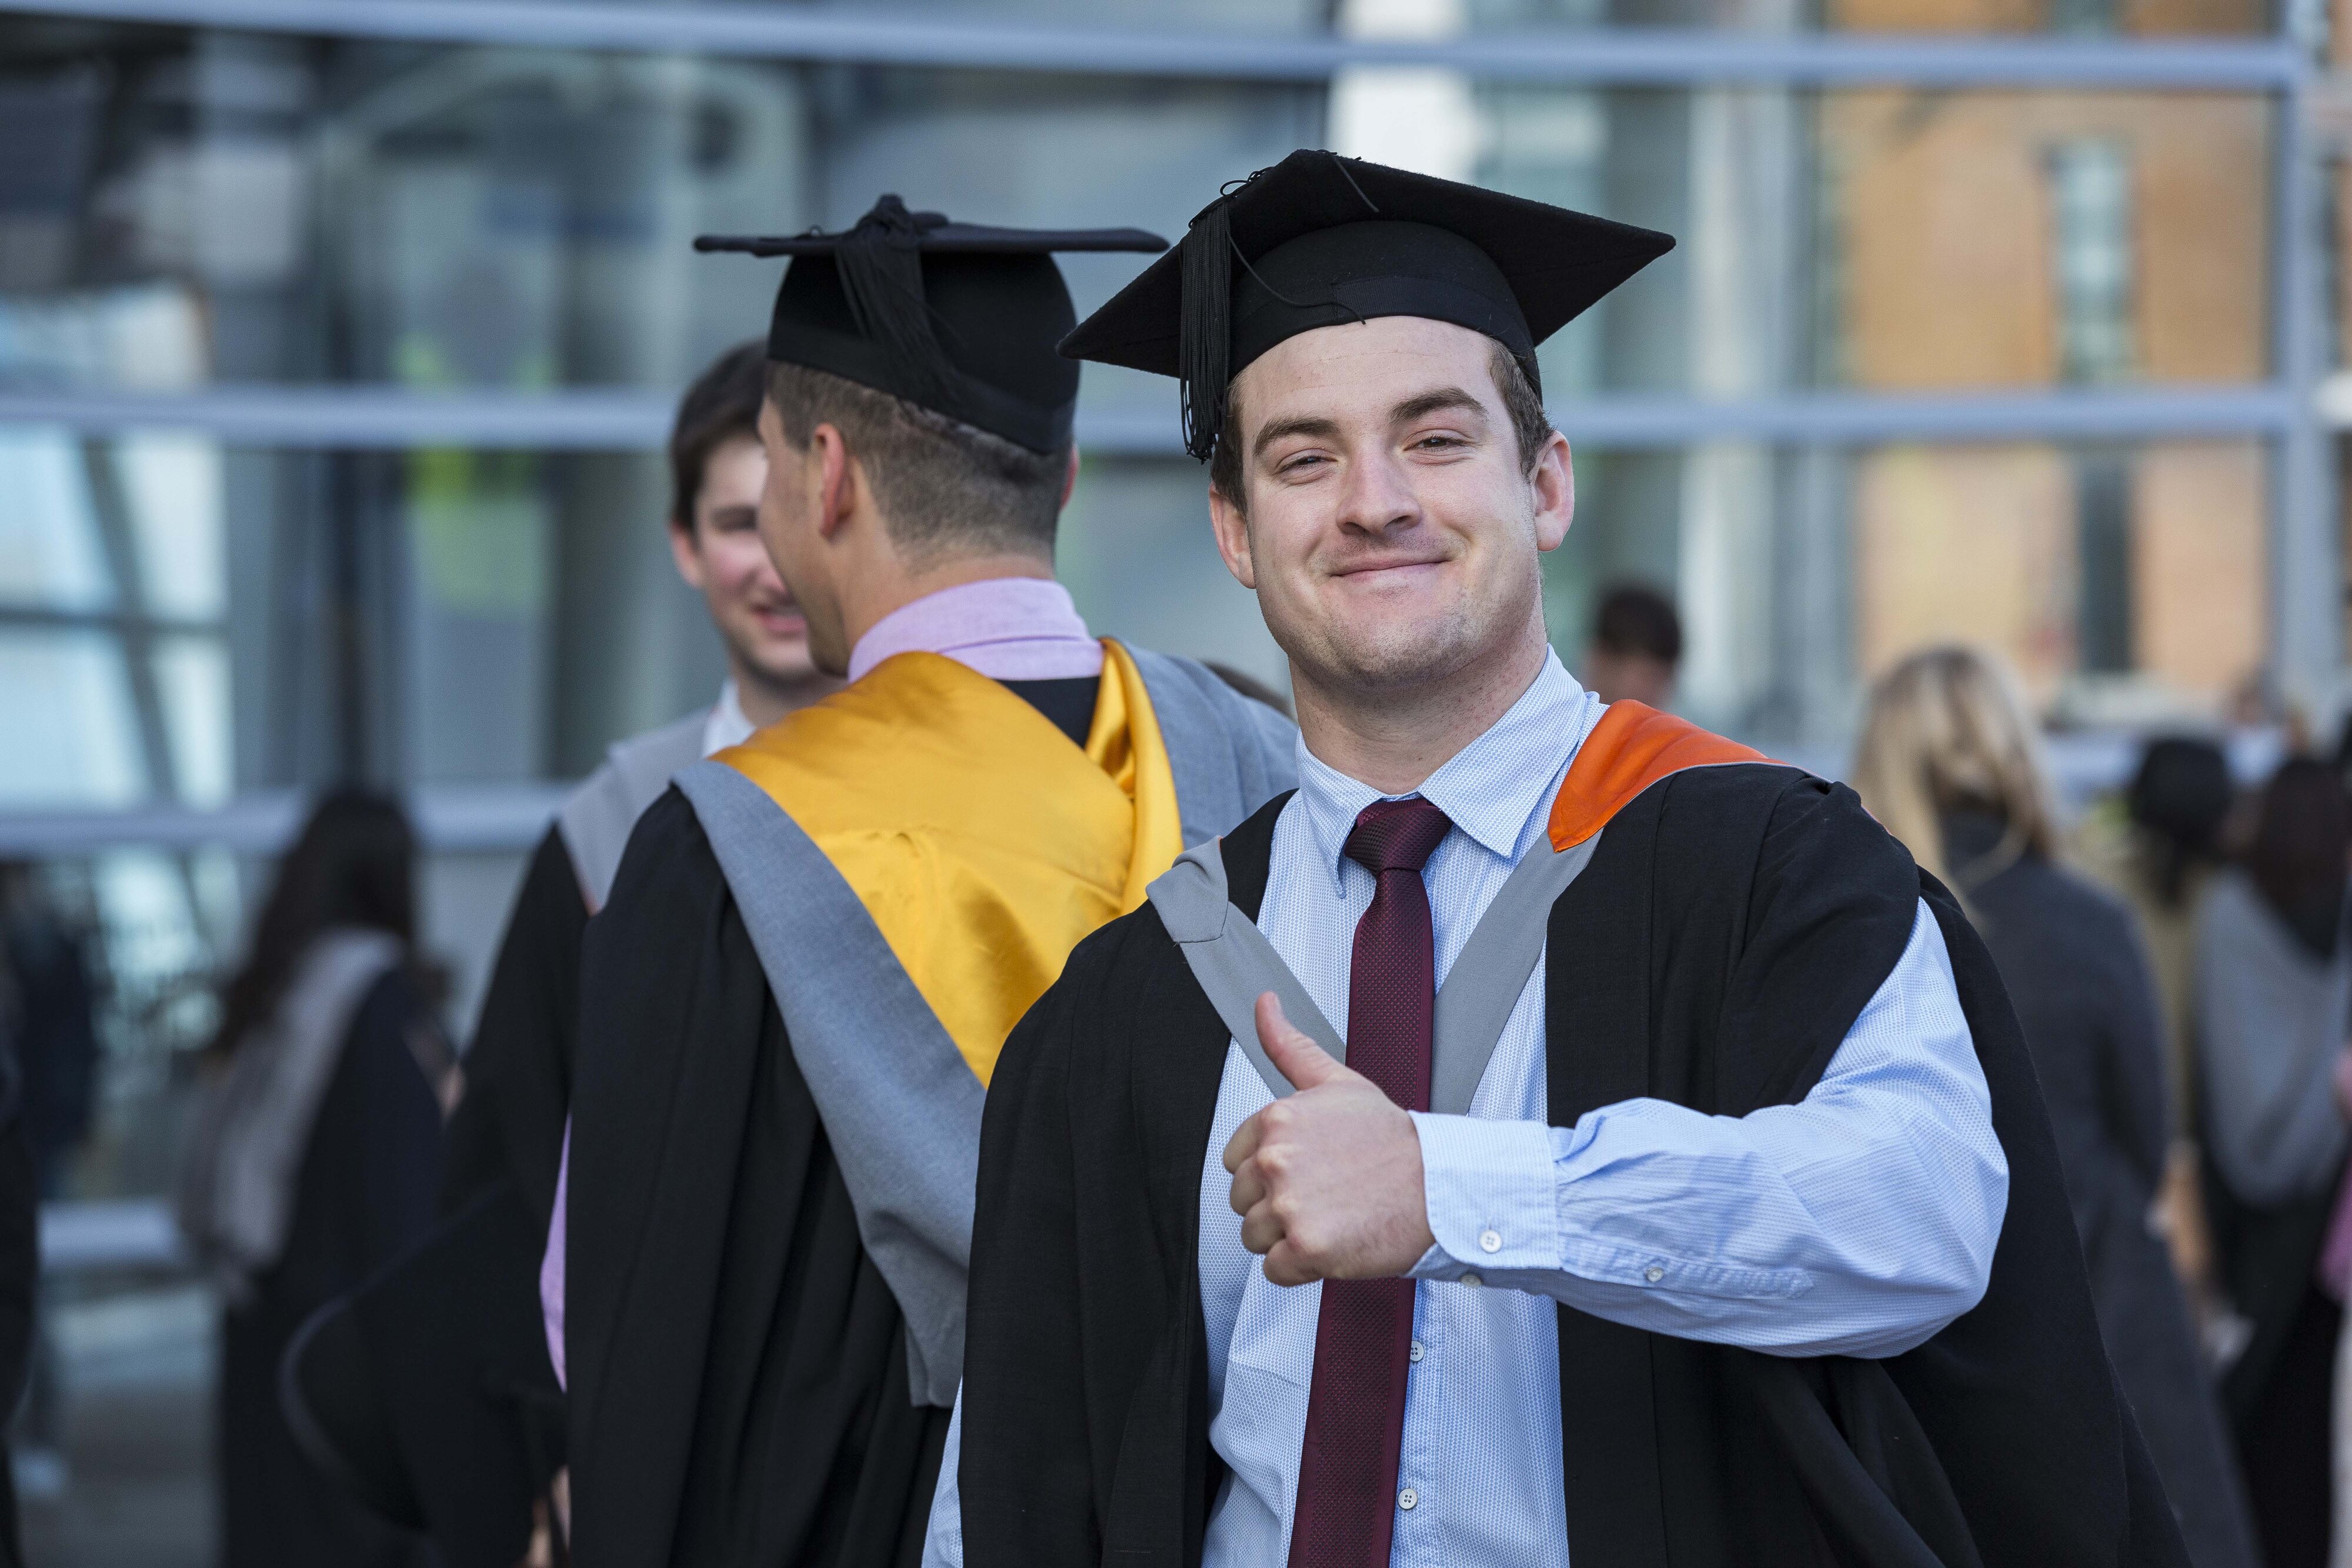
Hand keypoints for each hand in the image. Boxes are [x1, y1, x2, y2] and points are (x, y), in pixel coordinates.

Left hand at [1223, 993, 1435, 1286]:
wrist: (1441, 1185)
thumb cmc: (1394, 1140)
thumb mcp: (1338, 1082)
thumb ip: (1289, 1045)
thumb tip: (1263, 1005)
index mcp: (1277, 1119)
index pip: (1236, 1161)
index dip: (1270, 1172)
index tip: (1306, 1171)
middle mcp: (1276, 1160)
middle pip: (1243, 1202)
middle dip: (1278, 1206)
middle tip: (1325, 1197)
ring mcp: (1289, 1205)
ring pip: (1255, 1237)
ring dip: (1288, 1238)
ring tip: (1333, 1218)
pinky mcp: (1306, 1248)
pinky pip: (1274, 1271)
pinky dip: (1300, 1268)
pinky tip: (1333, 1243)